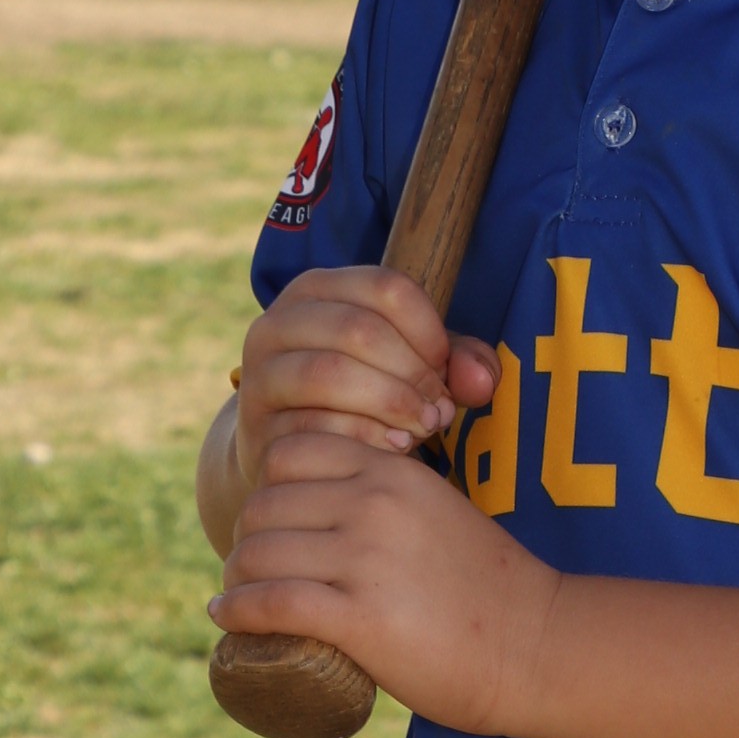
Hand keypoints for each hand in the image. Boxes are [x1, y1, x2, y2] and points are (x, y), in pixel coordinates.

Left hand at [209, 433, 558, 733]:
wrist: (538, 646)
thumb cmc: (490, 589)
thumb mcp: (438, 513)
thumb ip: (391, 501)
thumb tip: (337, 513)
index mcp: (393, 473)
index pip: (290, 452)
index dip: (269, 486)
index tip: (271, 522)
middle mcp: (374, 504)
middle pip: (264, 502)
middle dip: (246, 536)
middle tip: (250, 569)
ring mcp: (365, 559)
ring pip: (257, 550)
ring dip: (236, 575)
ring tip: (237, 595)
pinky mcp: (360, 616)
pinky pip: (270, 601)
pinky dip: (237, 610)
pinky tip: (226, 616)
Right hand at [232, 266, 499, 482]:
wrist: (293, 450)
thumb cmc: (365, 397)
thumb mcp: (412, 367)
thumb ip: (457, 363)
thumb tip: (481, 380)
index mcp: (319, 289)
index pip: (386, 287)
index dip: (429, 330)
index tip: (444, 367)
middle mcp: (279, 321)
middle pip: (359, 329)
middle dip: (412, 374)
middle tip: (440, 411)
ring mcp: (261, 372)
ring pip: (330, 374)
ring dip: (390, 405)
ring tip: (421, 430)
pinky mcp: (256, 423)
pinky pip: (313, 425)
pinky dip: (364, 438)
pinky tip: (394, 450)